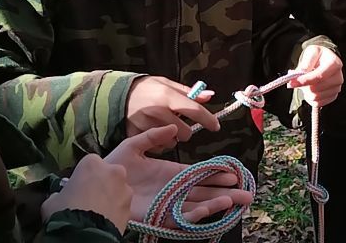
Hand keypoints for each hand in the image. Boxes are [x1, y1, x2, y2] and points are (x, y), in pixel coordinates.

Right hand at [42, 154, 130, 231]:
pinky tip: (105, 218)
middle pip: (107, 174)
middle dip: (100, 183)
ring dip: (110, 196)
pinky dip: (116, 209)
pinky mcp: (130, 207)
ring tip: (97, 211)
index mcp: (92, 163)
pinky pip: (122, 205)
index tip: (77, 186)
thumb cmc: (66, 213)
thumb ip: (60, 192)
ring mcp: (124, 189)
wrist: (84, 235)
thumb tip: (60, 197)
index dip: (82, 176)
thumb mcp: (52, 199)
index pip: (88, 164)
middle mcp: (112, 171)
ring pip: (117, 189)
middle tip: (88, 198)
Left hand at [105, 126, 255, 225]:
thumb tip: (173, 129)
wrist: (97, 185)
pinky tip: (217, 206)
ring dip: (220, 201)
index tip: (231, 171)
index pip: (197, 175)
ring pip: (200, 204)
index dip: (214, 173)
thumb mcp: (134, 146)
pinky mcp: (162, 215)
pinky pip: (186, 216)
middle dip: (226, 191)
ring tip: (240, 199)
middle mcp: (172, 190)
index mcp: (169, 174)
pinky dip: (203, 211)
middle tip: (247, 192)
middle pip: (204, 191)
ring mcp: (168, 203)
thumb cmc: (113, 168)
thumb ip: (153, 137)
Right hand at [126, 76, 220, 141]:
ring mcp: (146, 125)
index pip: (194, 111)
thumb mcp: (167, 84)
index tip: (216, 126)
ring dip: (172, 138)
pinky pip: (157, 148)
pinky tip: (154, 133)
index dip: (208, 120)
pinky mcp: (136, 136)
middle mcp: (157, 111)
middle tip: (179, 125)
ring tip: (164, 127)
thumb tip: (210, 97)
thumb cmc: (146, 88)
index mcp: (167, 96)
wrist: (117, 95)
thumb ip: (189, 92)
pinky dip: (159, 143)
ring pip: (171, 143)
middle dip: (186, 131)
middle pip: (184, 133)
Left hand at [288, 44, 343, 106]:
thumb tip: (301, 72)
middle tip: (297, 81)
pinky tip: (309, 90)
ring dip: (306, 92)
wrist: (325, 61)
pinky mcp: (333, 96)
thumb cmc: (318, 56)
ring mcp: (337, 88)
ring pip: (316, 98)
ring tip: (305, 84)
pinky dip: (310, 98)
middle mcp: (338, 77)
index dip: (304, 80)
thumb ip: (306, 62)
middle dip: (304, 86)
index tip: (291, 83)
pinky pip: (318, 103)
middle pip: (317, 89)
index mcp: (334, 64)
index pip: (319, 76)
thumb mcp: (311, 52)